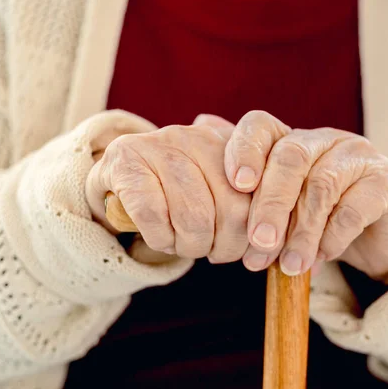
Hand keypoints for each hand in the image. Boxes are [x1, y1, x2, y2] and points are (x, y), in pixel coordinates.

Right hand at [86, 114, 250, 262]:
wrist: (118, 181)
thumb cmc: (179, 196)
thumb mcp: (218, 192)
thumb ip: (247, 206)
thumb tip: (269, 244)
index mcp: (228, 143)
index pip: (259, 195)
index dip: (254, 231)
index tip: (249, 248)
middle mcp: (196, 137)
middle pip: (232, 210)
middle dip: (224, 246)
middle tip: (211, 252)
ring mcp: (158, 145)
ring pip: (194, 218)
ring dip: (190, 246)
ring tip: (184, 245)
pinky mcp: (125, 162)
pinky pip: (154, 217)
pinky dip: (160, 239)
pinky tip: (160, 237)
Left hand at [224, 111, 387, 282]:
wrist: (372, 235)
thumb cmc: (315, 218)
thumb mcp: (279, 208)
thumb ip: (248, 194)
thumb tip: (205, 176)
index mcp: (289, 140)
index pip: (260, 126)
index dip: (244, 150)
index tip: (237, 184)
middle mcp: (322, 139)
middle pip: (291, 157)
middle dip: (271, 204)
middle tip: (259, 244)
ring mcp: (357, 156)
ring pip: (322, 185)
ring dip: (302, 232)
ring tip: (290, 265)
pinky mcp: (385, 182)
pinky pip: (354, 207)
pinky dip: (333, 237)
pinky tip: (321, 257)